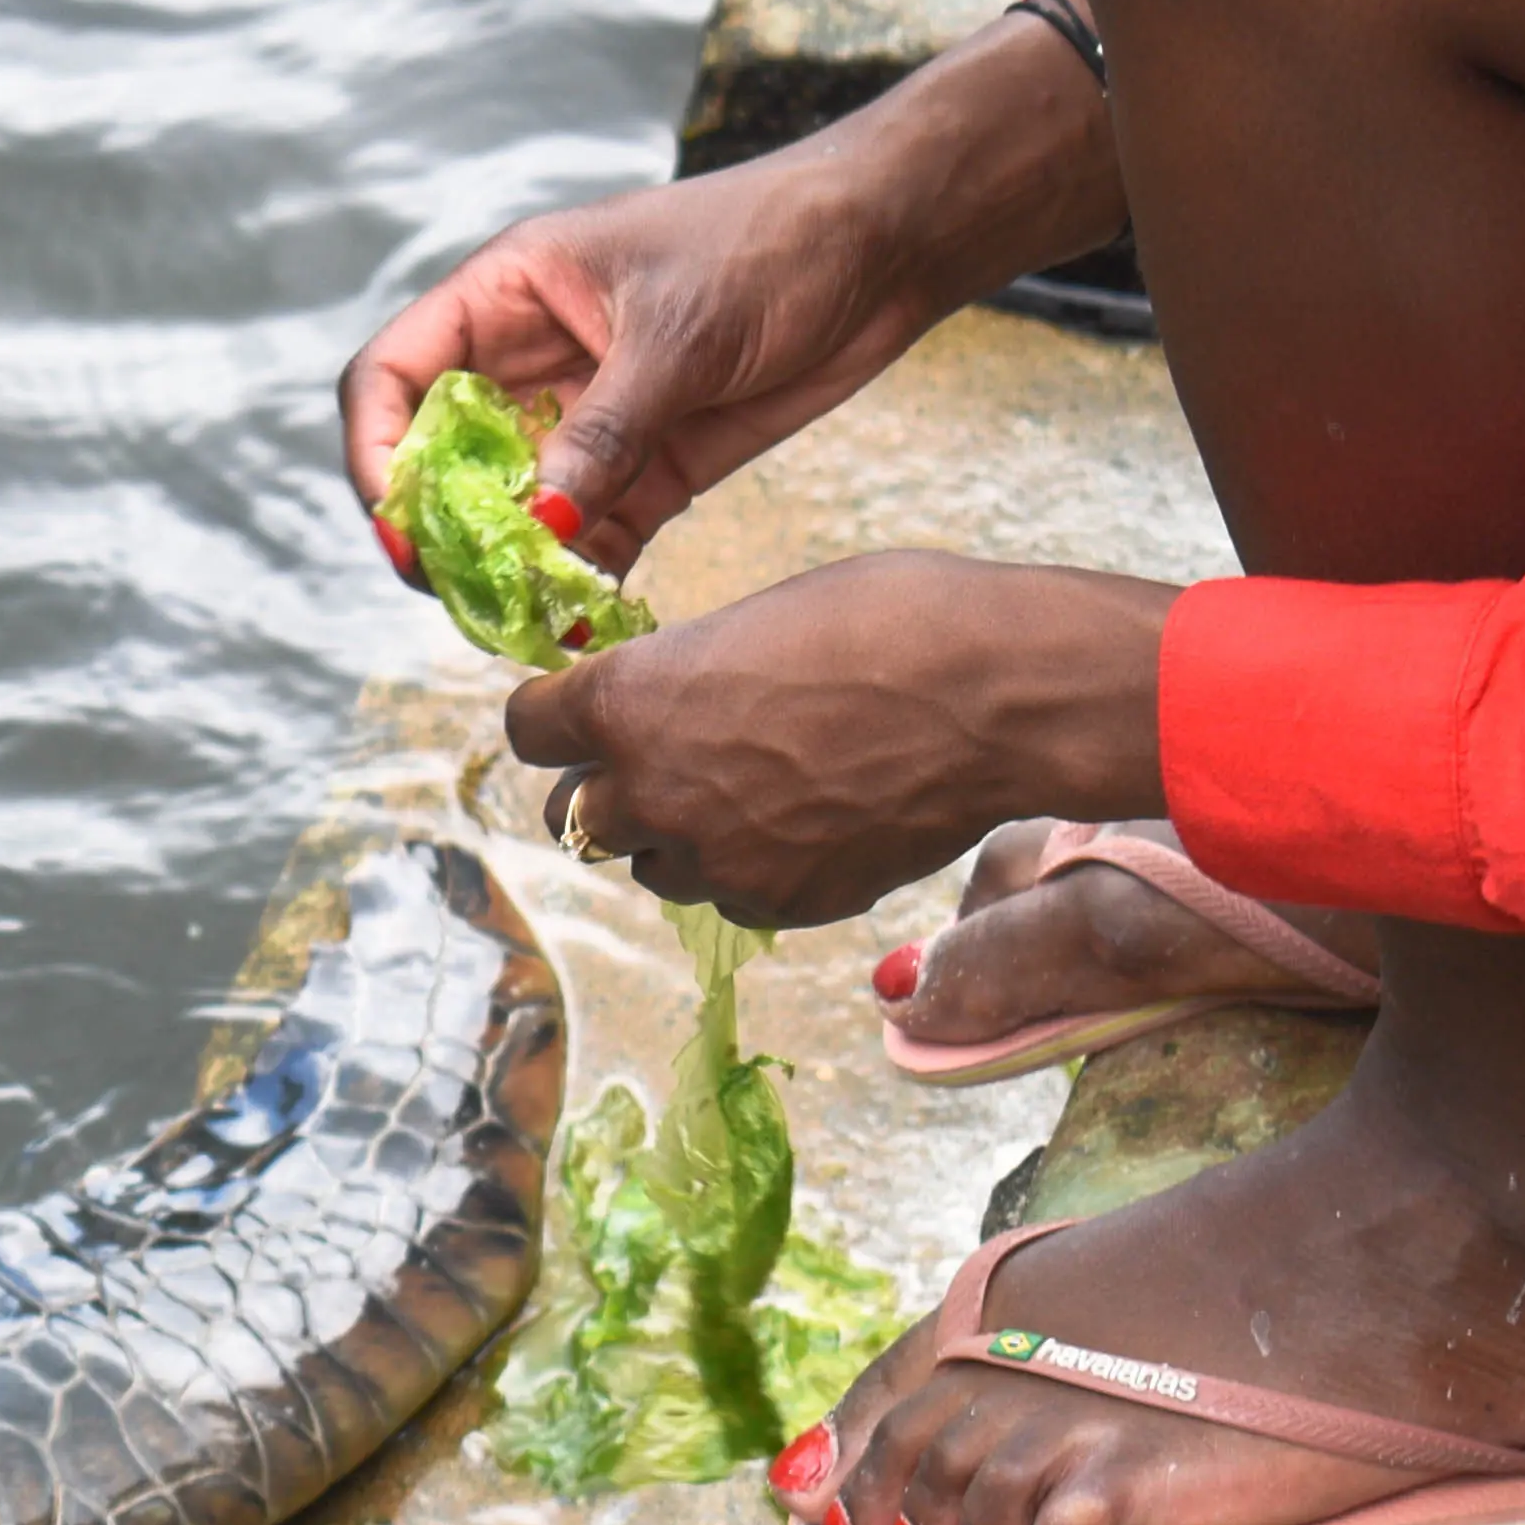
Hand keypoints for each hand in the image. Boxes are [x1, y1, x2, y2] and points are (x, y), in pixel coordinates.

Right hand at [341, 13, 1122, 574]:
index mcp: (508, 293)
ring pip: (514, 509)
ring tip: (524, 624)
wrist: (882, 246)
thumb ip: (605, 433)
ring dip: (511, 568)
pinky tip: (587, 624)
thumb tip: (537, 526)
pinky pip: (590, 535)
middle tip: (465, 594)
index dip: (377, 451)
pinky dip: (581, 581)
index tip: (403, 524)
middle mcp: (532, 359)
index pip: (393, 374)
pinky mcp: (650, 464)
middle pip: (441, 457)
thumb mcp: (680, 334)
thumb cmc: (772, 242)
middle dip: (441, 530)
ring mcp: (590, 417)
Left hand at [508, 551, 1173, 926]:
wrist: (996, 698)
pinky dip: (747, 866)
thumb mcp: (755, 621)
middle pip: (574, 816)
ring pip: (652, 866)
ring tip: (745, 787)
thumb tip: (668, 704)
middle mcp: (650, 792)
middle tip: (665, 754)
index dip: (555, 716)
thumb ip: (685, 675)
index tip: (578, 710)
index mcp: (627, 701)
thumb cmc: (888, 620)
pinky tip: (802, 819)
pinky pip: (730, 895)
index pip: (528, 730)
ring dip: (675, 834)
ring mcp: (715, 860)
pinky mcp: (778, 904)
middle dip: (609, 786)